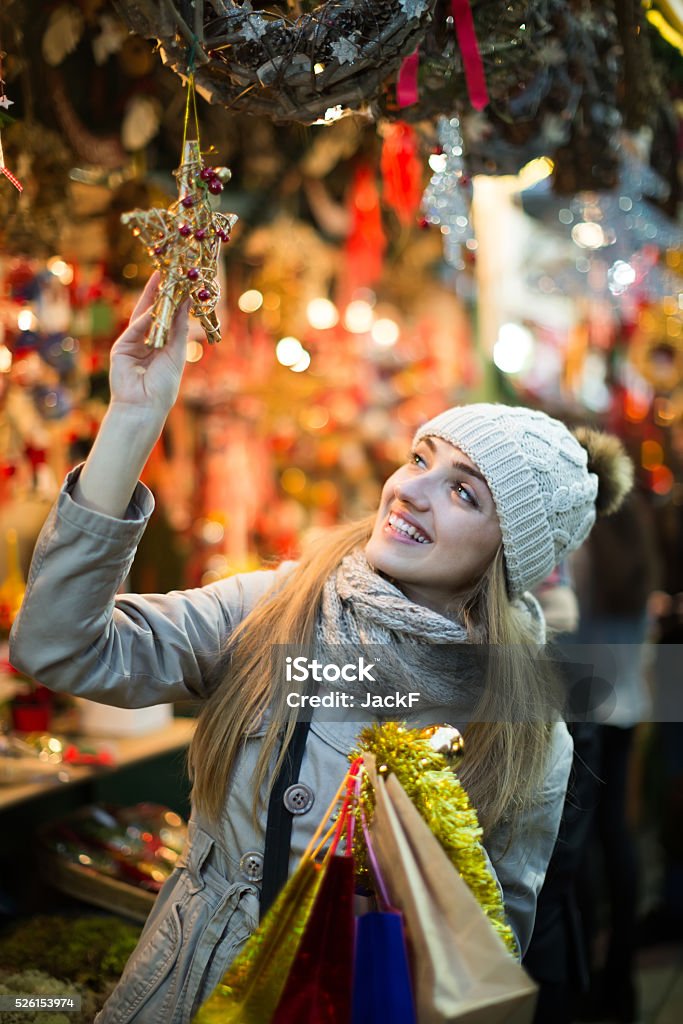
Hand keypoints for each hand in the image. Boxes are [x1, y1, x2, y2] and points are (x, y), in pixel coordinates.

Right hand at [109, 273, 188, 415]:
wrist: (145, 406)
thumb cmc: (163, 386)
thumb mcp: (176, 353)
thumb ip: (179, 328)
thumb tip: (186, 303)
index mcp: (161, 345)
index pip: (168, 318)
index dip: (173, 301)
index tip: (180, 282)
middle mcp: (146, 342)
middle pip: (152, 312)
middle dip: (158, 293)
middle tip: (166, 271)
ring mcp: (132, 343)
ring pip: (142, 317)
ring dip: (151, 299)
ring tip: (161, 280)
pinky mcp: (121, 347)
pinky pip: (134, 329)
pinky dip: (144, 319)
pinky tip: (153, 309)